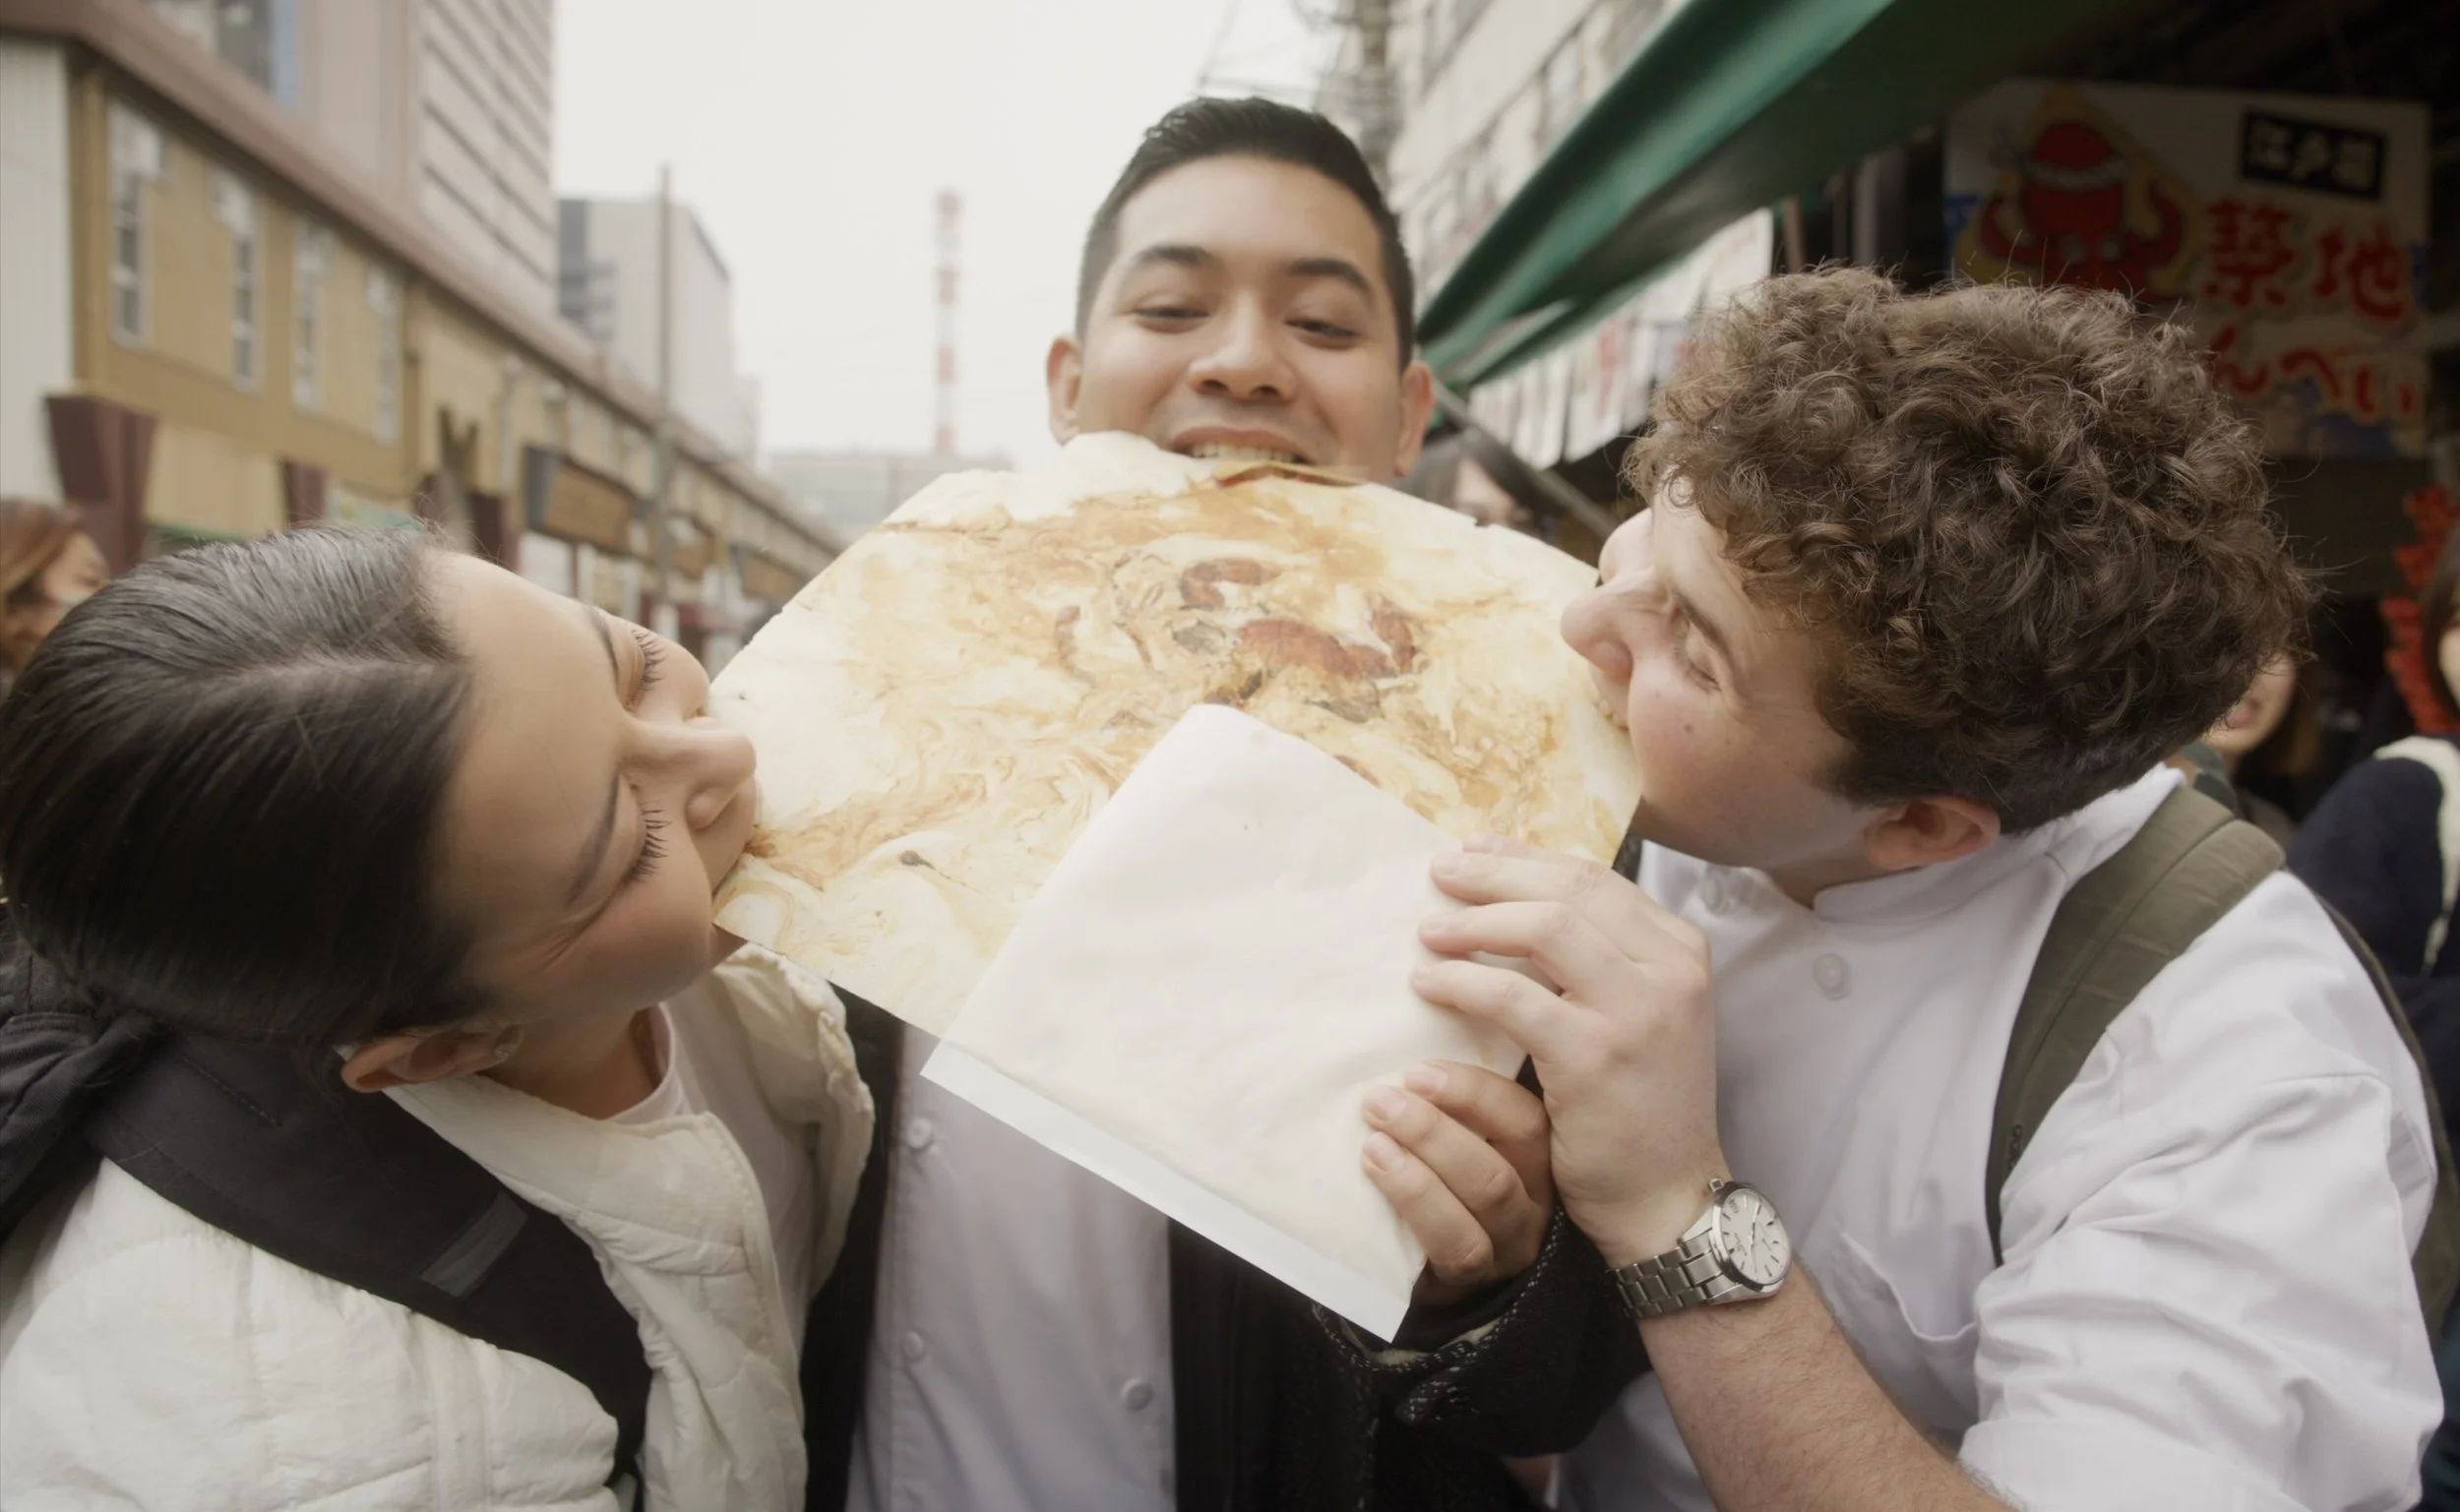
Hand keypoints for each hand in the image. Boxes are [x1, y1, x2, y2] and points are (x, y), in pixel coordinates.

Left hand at [1360, 1060, 1554, 1304]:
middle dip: (1436, 1127)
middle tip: (1381, 1102)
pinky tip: (1377, 1178)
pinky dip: (1416, 1206)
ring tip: (1374, 1144)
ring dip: (1424, 1165)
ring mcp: (1509, 1244)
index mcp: (1534, 1158)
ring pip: (1486, 1197)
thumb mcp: (1454, 1144)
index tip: (1416, 1072)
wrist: (1422, 1270)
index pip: (1523, 1116)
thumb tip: (1401, 1059)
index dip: (1473, 1089)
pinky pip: (1456, 1245)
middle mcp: (1533, 1201)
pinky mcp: (1475, 1279)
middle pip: (1503, 1158)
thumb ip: (1445, 1110)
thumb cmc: (1436, 1186)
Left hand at [1412, 834, 1725, 1267]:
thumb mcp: (1639, 1015)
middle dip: (1494, 875)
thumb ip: (1600, 959)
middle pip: (1568, 890)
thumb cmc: (1640, 1105)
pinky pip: (1513, 997)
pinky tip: (1430, 984)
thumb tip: (1516, 899)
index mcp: (1679, 950)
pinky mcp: (1595, 1054)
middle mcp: (1669, 969)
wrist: (1667, 1195)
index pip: (1594, 879)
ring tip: (1428, 931)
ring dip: (1476, 922)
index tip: (1473, 852)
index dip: (1526, 859)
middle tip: (1439, 874)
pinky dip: (1464, 981)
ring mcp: (1637, 1010)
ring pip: (1543, 928)